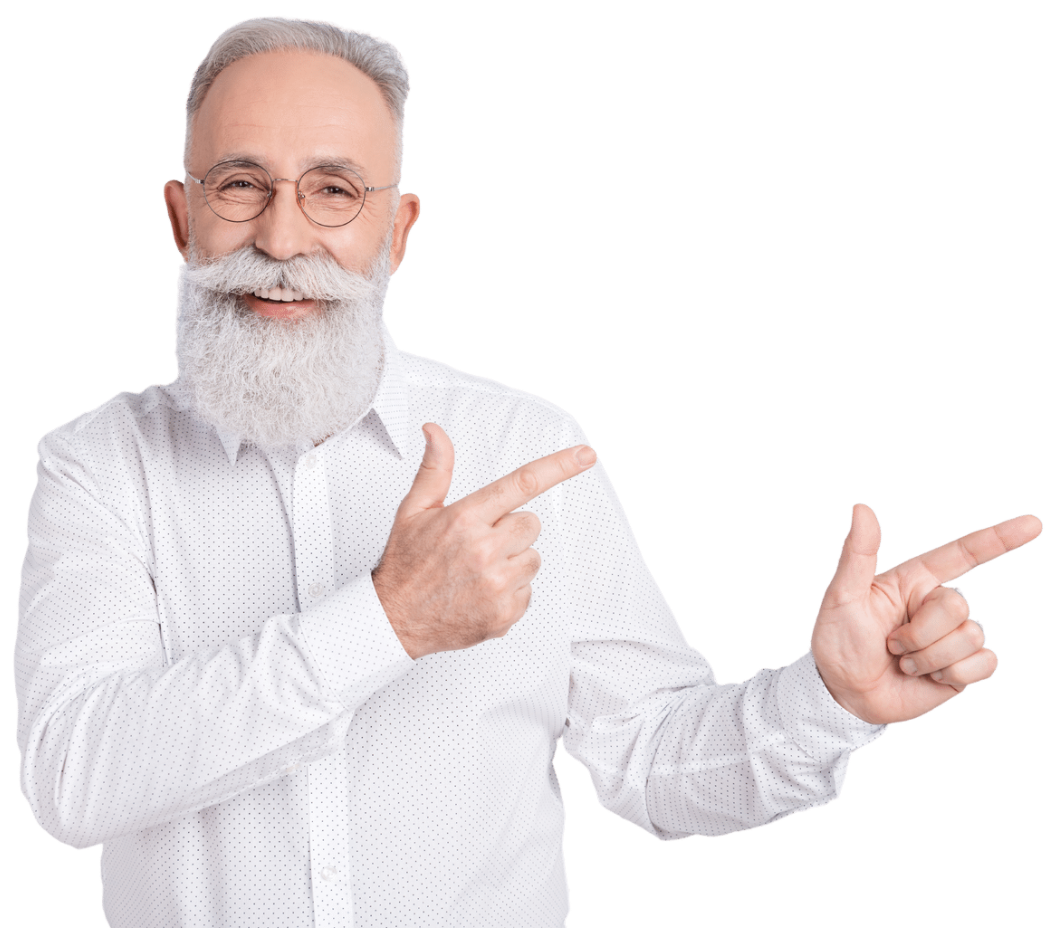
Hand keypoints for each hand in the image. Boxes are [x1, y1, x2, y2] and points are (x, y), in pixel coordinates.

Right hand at [372, 423, 597, 659]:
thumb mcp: (414, 510)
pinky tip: (482, 593)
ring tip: (478, 571)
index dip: (559, 466)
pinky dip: (510, 592)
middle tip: (479, 544)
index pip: (521, 483)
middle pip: (531, 524)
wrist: (394, 620)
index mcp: (465, 519)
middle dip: (511, 530)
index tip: (584, 455)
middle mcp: (484, 550)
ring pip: (533, 557)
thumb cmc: (406, 565)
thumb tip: (436, 432)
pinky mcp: (505, 613)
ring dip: (513, 561)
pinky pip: (529, 590)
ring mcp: (497, 584)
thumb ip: (435, 469)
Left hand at [810, 503, 1042, 724]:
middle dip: (920, 632)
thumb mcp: (842, 596)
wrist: (844, 693)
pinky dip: (953, 674)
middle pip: (958, 606)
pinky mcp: (963, 668)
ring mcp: (953, 636)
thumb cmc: (837, 640)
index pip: (961, 554)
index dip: (999, 538)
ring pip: (970, 637)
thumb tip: (862, 507)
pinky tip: (930, 678)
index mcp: (914, 580)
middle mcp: (937, 605)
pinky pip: (984, 664)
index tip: (1034, 524)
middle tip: (892, 644)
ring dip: (930, 657)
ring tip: (904, 663)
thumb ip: (857, 554)